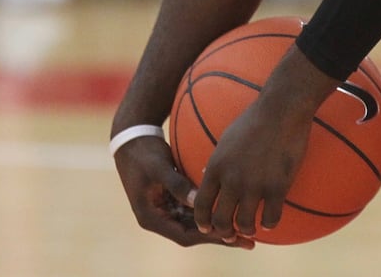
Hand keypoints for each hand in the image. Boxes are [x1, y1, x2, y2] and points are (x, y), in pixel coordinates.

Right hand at [113, 133, 253, 248]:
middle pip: (193, 234)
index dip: (209, 236)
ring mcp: (167, 210)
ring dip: (218, 227)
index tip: (232, 235)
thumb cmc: (143, 153)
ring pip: (196, 224)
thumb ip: (177, 185)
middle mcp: (159, 219)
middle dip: (219, 237)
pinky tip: (231, 211)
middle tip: (248, 242)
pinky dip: (212, 212)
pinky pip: (195, 211)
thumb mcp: (158, 168)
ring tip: (245, 231)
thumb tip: (198, 202)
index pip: (184, 235)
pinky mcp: (173, 200)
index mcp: (150, 218)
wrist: (132, 139)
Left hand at [193, 45, 335, 240]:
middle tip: (231, 233)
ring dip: (247, 229)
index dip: (202, 221)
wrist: (282, 108)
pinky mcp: (277, 186)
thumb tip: (206, 176)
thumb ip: (217, 162)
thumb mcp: (226, 139)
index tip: (207, 228)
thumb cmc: (254, 119)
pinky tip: (272, 217)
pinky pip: (272, 218)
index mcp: (216, 167)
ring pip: (245, 224)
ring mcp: (255, 185)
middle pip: (221, 220)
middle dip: (224, 232)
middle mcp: (232, 180)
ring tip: (253, 226)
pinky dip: (270, 223)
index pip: (201, 204)